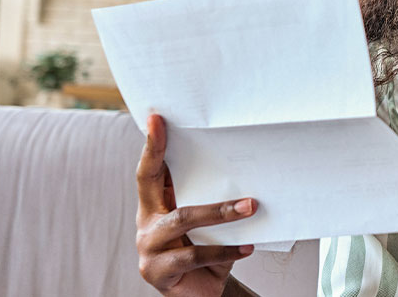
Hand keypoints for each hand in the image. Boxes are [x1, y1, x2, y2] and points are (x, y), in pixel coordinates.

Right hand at [136, 113, 258, 296]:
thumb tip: (244, 170)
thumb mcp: (207, 224)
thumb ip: (209, 200)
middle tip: (193, 135)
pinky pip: (193, 255)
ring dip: (221, 212)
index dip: (152, 145)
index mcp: (155, 205)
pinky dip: (224, 251)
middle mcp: (146, 222)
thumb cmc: (206, 251)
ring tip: (251, 207)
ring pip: (183, 219)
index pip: (149, 170)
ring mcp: (148, 247)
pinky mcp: (157, 271)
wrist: (202, 294)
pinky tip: (246, 248)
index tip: (157, 118)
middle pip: (151, 183)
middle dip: (164, 155)